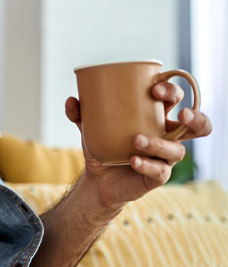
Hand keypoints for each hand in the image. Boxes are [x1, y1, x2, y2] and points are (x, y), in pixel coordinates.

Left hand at [65, 81, 211, 208]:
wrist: (97, 178)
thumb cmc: (102, 144)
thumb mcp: (89, 126)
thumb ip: (80, 113)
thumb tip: (71, 101)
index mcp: (154, 116)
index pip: (174, 98)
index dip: (171, 91)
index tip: (154, 88)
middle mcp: (166, 135)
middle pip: (195, 125)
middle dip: (194, 118)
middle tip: (180, 114)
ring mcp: (164, 157)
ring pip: (177, 150)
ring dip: (160, 143)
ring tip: (137, 139)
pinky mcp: (157, 176)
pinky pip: (160, 171)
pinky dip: (147, 164)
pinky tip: (133, 160)